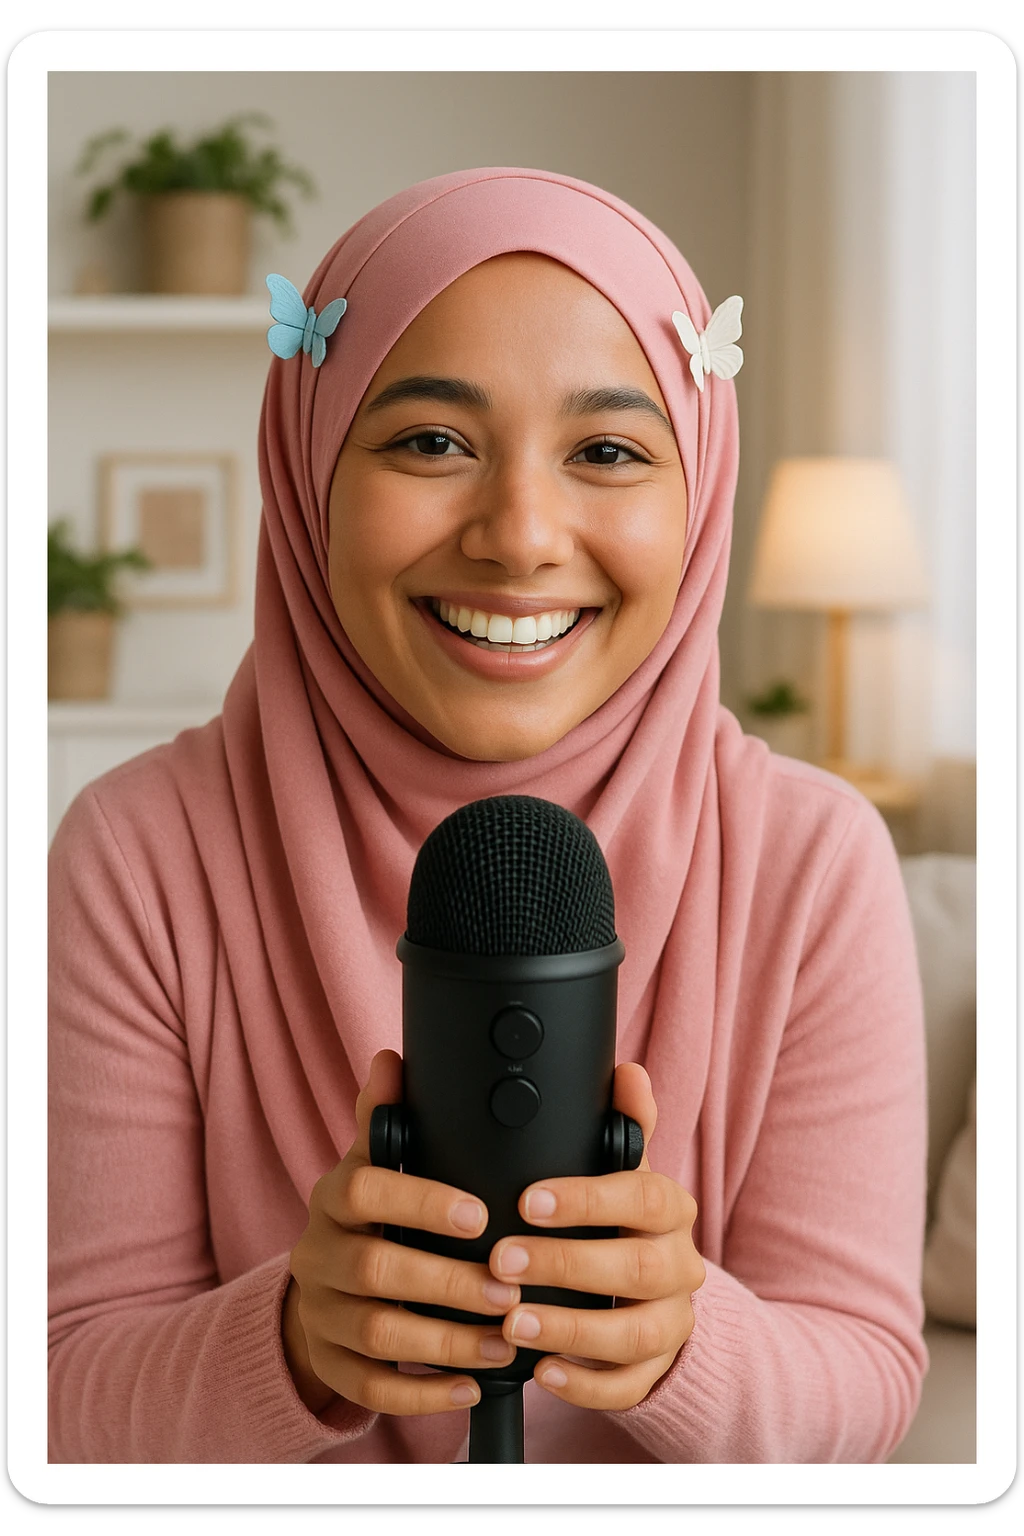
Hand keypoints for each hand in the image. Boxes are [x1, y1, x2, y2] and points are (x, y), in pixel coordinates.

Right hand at [284, 1049, 521, 1415]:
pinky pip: (373, 1388)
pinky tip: (471, 1386)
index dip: (421, 1200)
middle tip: (510, 1289)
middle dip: (449, 1282)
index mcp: (334, 1198)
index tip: (479, 1214)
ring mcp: (321, 1315)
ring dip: (448, 1340)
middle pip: (377, 1269)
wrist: (321, 1294)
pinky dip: (425, 1392)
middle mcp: (319, 1255)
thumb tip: (392, 1059)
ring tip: (506, 1339)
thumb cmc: (368, 1221)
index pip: (365, 1188)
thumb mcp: (374, 1166)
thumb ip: (387, 1120)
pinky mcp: (331, 1367)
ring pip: (379, 1333)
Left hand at [488, 1062, 704, 1410]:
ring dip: (571, 1328)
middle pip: (637, 1269)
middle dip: (567, 1265)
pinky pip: (628, 1386)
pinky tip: (542, 1371)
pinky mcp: (653, 1370)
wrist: (652, 1295)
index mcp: (668, 1209)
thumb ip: (620, 1125)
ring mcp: (670, 1323)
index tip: (527, 1201)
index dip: (587, 1199)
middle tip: (503, 1261)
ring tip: (514, 1321)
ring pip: (633, 1333)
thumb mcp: (620, 1171)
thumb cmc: (619, 1222)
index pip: (642, 1197)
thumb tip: (628, 1072)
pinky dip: (586, 1383)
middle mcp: (678, 1266)